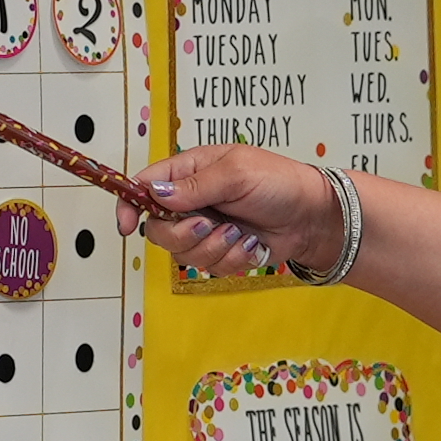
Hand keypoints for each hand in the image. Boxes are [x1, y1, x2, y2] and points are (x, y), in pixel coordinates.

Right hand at [118, 145, 339, 277]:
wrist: (313, 216)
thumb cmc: (279, 182)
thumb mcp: (237, 173)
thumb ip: (195, 185)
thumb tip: (155, 192)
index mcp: (189, 173)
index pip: (144, 187)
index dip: (130, 206)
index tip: (127, 225)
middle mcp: (192, 202)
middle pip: (159, 230)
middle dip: (185, 234)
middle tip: (211, 225)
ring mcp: (205, 230)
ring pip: (184, 255)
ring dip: (215, 248)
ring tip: (241, 234)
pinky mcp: (221, 252)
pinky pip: (210, 268)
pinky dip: (232, 260)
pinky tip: (251, 245)